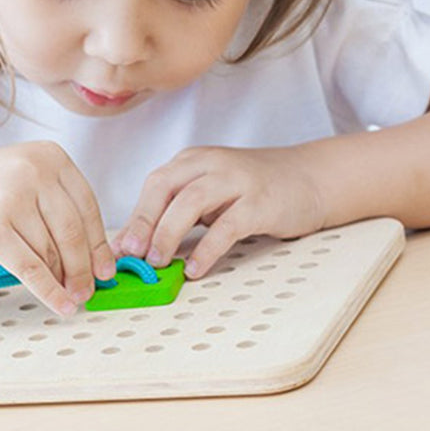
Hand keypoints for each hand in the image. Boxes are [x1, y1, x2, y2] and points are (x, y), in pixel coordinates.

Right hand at [0, 142, 115, 316]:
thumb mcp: (23, 179)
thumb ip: (56, 207)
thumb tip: (95, 259)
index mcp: (48, 155)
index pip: (88, 206)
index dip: (99, 244)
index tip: (106, 270)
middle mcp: (32, 172)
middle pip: (73, 231)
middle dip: (84, 268)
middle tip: (88, 291)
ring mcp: (11, 200)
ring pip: (51, 252)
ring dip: (62, 280)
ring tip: (68, 296)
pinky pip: (31, 269)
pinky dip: (49, 292)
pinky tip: (61, 306)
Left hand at [114, 145, 325, 278]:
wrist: (309, 178)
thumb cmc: (253, 191)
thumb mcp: (211, 194)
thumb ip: (178, 214)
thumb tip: (138, 248)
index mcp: (193, 162)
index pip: (154, 185)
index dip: (135, 217)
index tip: (119, 249)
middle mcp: (211, 164)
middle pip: (165, 187)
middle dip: (144, 222)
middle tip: (131, 255)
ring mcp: (237, 181)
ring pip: (191, 201)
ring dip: (168, 233)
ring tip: (157, 262)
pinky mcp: (260, 202)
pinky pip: (227, 226)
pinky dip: (207, 248)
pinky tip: (196, 269)